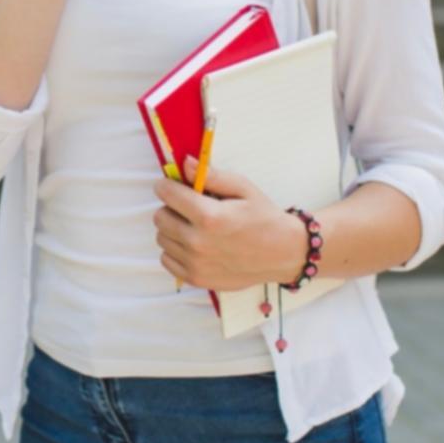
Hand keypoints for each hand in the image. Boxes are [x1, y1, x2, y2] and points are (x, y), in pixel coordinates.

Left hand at [152, 156, 308, 291]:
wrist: (283, 254)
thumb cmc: (263, 217)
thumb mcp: (243, 188)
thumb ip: (211, 176)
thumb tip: (185, 164)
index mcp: (209, 216)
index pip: (166, 194)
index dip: (167, 185)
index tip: (173, 185)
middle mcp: (198, 242)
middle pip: (160, 216)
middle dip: (171, 207)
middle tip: (189, 207)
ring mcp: (196, 264)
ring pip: (161, 238)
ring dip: (173, 229)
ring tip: (195, 226)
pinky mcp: (196, 278)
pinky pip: (167, 259)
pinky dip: (175, 250)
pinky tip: (195, 244)